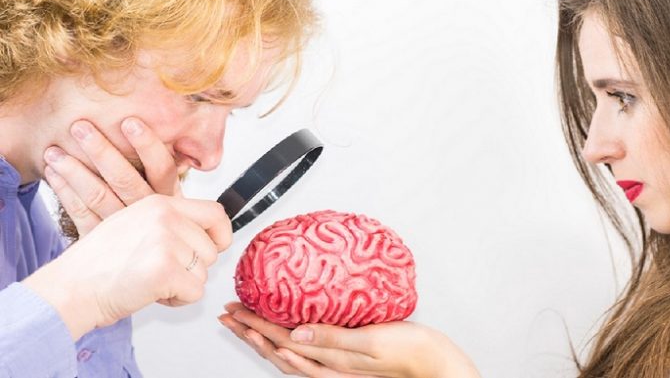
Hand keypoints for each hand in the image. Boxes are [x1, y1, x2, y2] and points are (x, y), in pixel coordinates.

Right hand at [23, 195, 231, 340]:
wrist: (70, 288)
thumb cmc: (97, 264)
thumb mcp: (134, 224)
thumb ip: (170, 224)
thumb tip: (206, 235)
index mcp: (159, 204)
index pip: (215, 213)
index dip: (221, 234)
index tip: (217, 247)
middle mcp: (166, 218)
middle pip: (211, 250)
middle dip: (192, 269)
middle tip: (161, 273)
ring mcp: (166, 242)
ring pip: (204, 273)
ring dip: (183, 285)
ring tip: (151, 281)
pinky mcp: (166, 270)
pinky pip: (195, 292)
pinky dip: (178, 301)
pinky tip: (152, 293)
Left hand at [43, 118, 180, 236]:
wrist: (153, 260)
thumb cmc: (163, 217)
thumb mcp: (177, 197)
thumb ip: (165, 170)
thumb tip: (156, 124)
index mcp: (171, 198)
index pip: (163, 169)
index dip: (147, 145)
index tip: (130, 122)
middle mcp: (149, 213)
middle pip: (125, 180)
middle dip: (101, 151)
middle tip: (80, 127)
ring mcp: (125, 228)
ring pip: (98, 196)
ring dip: (74, 170)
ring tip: (54, 150)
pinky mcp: (102, 240)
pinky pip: (80, 214)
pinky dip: (65, 193)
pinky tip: (53, 174)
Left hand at [219, 302, 480, 377]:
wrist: (433, 363)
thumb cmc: (410, 352)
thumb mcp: (372, 342)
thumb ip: (334, 339)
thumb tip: (295, 335)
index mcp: (331, 361)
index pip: (282, 341)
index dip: (255, 325)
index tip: (236, 309)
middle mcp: (328, 367)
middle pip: (278, 350)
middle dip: (250, 332)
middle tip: (229, 316)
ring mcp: (335, 367)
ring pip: (288, 354)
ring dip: (263, 339)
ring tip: (246, 325)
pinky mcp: (345, 362)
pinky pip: (306, 355)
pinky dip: (288, 346)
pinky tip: (287, 336)